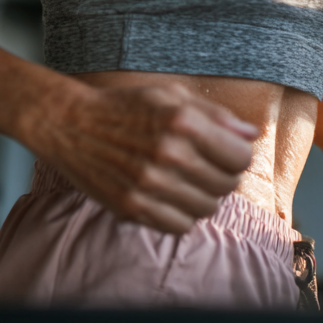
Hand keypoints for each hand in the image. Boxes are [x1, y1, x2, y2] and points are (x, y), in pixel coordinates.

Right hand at [31, 81, 257, 233]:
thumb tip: (251, 135)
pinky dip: (183, 215)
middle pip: (226, 185)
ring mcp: (149, 185)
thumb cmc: (126, 106)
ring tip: (189, 180)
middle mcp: (168, 155)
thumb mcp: (173, 96)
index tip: (229, 152)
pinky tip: (173, 196)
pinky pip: (179, 226)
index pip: (240, 157)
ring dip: (205, 196)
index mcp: (182, 122)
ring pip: (206, 209)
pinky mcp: (132, 208)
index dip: (240, 156)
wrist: (71, 124)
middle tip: (208, 165)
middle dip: (224, 175)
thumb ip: (217, 115)